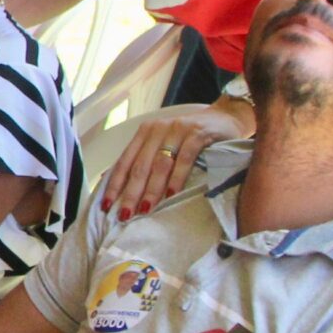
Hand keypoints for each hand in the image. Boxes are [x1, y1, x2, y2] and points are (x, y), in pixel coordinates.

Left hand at [96, 101, 250, 219]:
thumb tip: (109, 180)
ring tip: (145, 209)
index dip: (114, 185)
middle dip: (131, 192)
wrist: (225, 118)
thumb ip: (142, 159)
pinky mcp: (198, 134)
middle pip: (140, 166)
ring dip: (152, 189)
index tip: (106, 206)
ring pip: (160, 164)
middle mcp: (158, 129)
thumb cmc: (191, 137)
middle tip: (125, 214)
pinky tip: (172, 194)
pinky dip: (177, 178)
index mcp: (145, 133)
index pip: (125, 161)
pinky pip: (184, 159)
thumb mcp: (163, 144)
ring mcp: (178, 130)